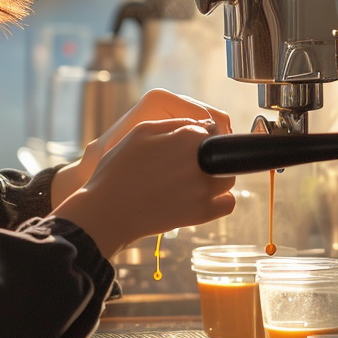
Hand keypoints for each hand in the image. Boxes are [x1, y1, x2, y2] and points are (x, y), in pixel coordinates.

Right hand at [52, 118, 235, 259]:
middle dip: (211, 154)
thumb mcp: (140, 131)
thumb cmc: (119, 169)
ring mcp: (203, 189)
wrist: (108, 210)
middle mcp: (200, 162)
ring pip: (228, 177)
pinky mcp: (202, 213)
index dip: (203, 134)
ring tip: (191, 180)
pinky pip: (227, 203)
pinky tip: (199, 197)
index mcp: (187, 138)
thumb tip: (202, 124)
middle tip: (188, 163)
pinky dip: (219, 199)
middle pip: (222, 153)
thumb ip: (175, 124)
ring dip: (216, 175)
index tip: (191, 142)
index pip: (214, 128)